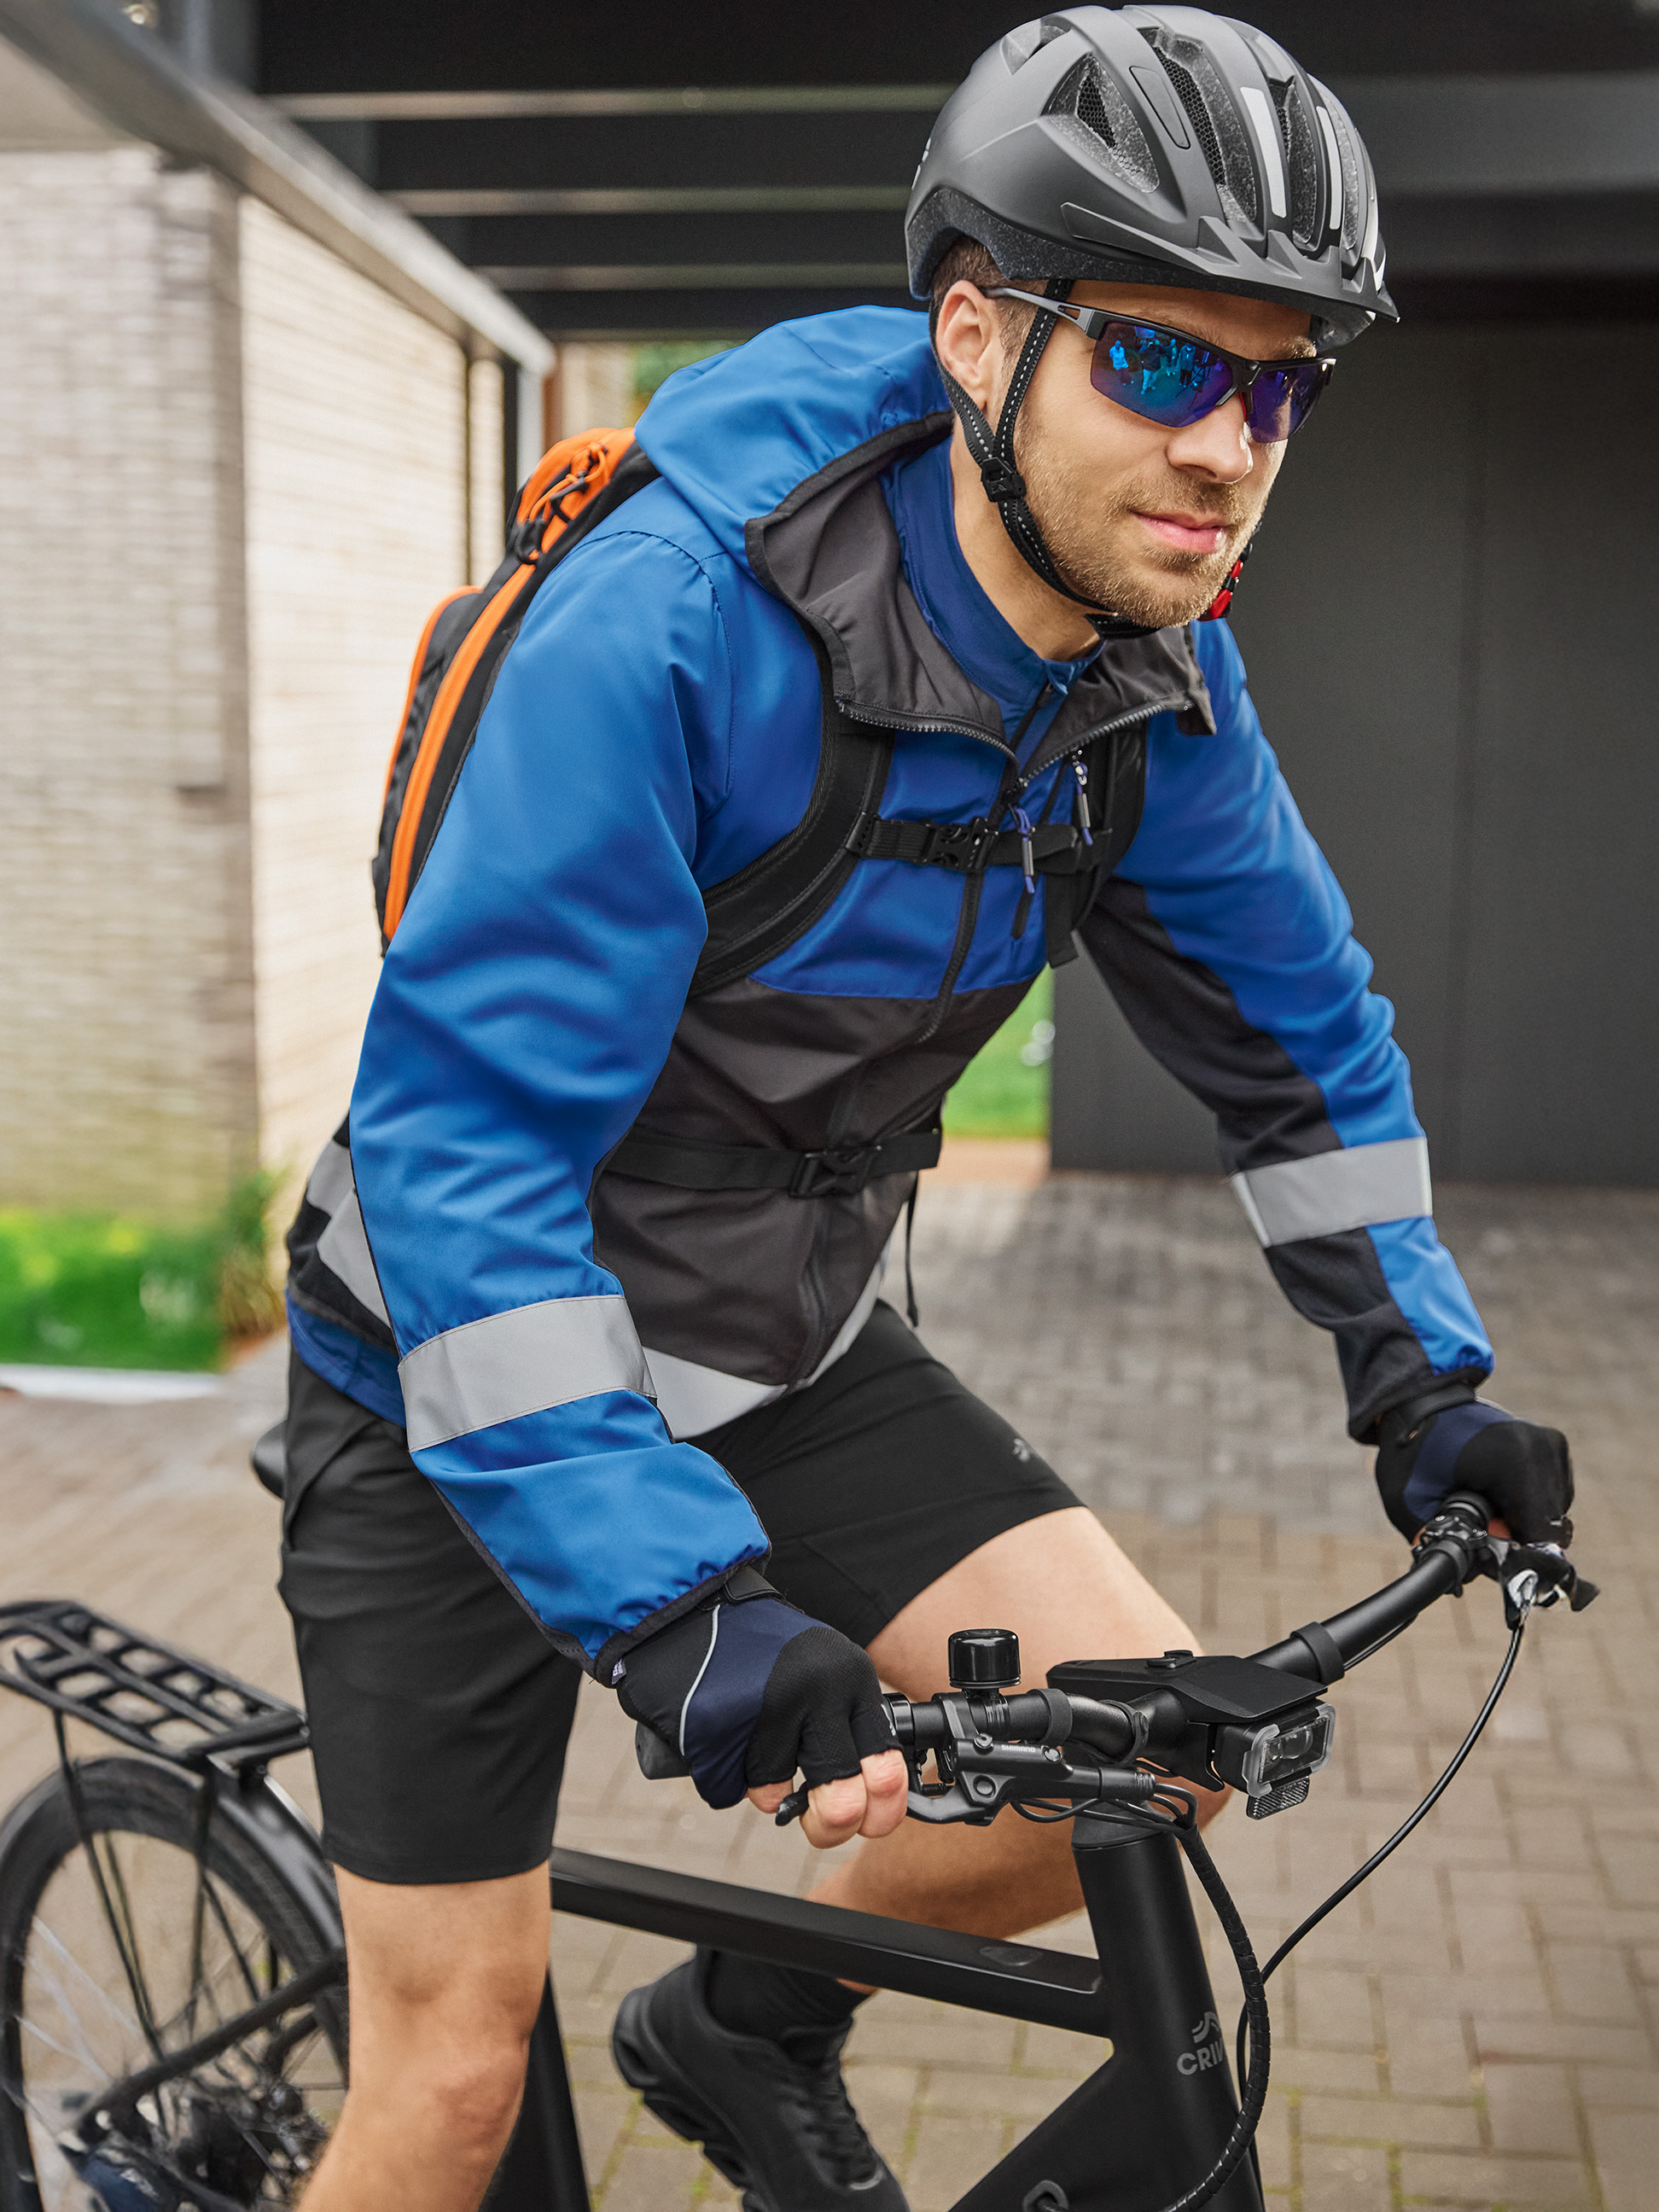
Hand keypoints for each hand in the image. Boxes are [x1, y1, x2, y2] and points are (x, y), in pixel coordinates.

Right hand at [615, 1570, 906, 1834]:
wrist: (687, 1602)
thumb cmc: (756, 1644)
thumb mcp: (823, 1670)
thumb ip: (847, 1725)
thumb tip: (870, 1802)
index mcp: (851, 1678)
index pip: (888, 1771)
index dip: (880, 1814)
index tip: (865, 1821)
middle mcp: (817, 1691)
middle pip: (841, 1802)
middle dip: (827, 1825)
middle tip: (812, 1818)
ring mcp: (765, 1709)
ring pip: (773, 1797)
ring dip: (759, 1786)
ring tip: (747, 1740)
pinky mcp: (716, 1725)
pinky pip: (726, 1789)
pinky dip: (719, 1776)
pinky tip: (717, 1738)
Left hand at [1375, 1392, 1572, 1547]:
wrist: (1420, 1403)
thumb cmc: (1411, 1452)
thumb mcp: (1410, 1502)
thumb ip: (1447, 1544)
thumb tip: (1477, 1577)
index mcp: (1514, 1460)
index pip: (1540, 1535)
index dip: (1513, 1554)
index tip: (1486, 1546)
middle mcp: (1543, 1448)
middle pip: (1549, 1528)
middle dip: (1514, 1537)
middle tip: (1478, 1519)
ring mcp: (1552, 1445)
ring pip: (1554, 1516)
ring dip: (1520, 1520)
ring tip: (1483, 1496)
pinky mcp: (1555, 1446)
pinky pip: (1553, 1498)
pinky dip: (1527, 1504)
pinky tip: (1496, 1487)